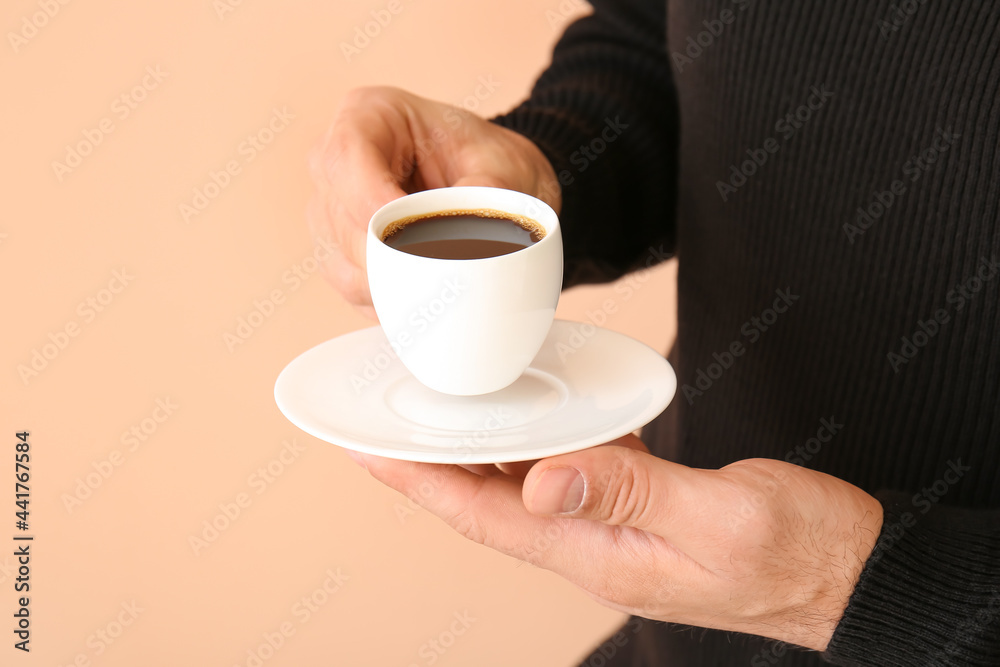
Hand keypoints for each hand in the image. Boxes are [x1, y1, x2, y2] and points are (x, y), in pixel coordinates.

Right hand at [307, 86, 561, 318]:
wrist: (494, 182)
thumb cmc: (489, 159)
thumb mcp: (505, 165)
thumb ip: (491, 194)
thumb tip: (478, 239)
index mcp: (368, 115)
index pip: (347, 157)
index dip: (373, 201)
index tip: (414, 235)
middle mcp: (334, 162)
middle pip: (341, 219)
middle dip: (391, 253)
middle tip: (447, 269)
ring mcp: (329, 210)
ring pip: (343, 262)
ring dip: (392, 282)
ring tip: (446, 279)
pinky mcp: (338, 253)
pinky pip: (352, 287)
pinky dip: (390, 297)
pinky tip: (427, 292)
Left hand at [349, 436, 882, 650]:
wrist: (846, 570)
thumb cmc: (796, 552)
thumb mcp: (719, 518)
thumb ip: (632, 495)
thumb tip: (542, 481)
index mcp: (598, 554)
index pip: (485, 516)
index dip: (421, 483)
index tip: (368, 449)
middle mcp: (591, 546)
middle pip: (486, 502)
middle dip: (427, 465)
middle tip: (378, 419)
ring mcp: (612, 529)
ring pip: (519, 488)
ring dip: (471, 453)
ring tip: (430, 412)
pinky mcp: (635, 509)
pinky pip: (564, 473)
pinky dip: (529, 444)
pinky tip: (522, 416)